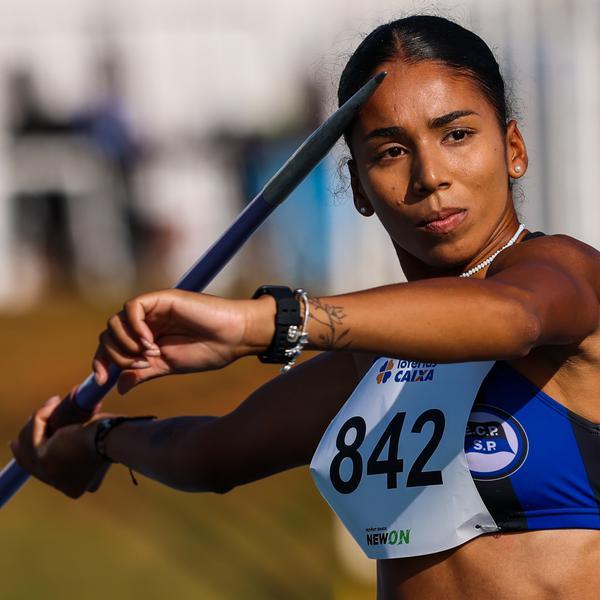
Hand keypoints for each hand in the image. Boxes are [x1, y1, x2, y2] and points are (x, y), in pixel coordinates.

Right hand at [10, 396, 113, 497]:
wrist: (114, 439)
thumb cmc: (114, 438)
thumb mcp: (97, 446)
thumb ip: (84, 448)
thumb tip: (75, 433)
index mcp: (74, 487)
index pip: (47, 471)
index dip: (35, 455)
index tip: (23, 443)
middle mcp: (61, 485)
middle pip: (32, 461)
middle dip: (27, 440)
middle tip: (33, 420)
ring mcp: (50, 474)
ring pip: (29, 446)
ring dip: (38, 422)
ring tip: (53, 404)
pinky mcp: (43, 458)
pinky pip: (33, 433)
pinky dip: (40, 417)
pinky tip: (53, 404)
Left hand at [93, 289, 274, 393]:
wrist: (234, 338)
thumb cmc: (209, 351)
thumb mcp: (169, 367)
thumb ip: (143, 373)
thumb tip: (118, 388)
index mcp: (146, 339)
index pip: (111, 346)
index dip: (101, 362)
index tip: (102, 380)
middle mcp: (146, 323)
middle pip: (108, 334)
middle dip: (116, 355)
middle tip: (142, 364)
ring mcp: (153, 310)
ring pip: (115, 322)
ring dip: (126, 343)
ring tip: (151, 353)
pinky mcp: (161, 298)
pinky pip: (132, 307)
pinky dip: (134, 327)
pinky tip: (150, 341)